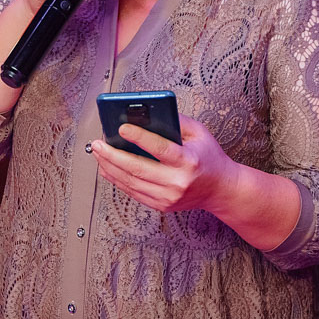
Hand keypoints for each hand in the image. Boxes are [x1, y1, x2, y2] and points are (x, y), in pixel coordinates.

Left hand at [90, 115, 235, 213]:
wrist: (220, 189)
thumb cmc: (208, 157)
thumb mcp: (200, 133)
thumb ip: (176, 121)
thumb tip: (148, 113)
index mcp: (189, 161)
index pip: (159, 149)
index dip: (138, 137)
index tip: (121, 128)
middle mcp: (178, 182)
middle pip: (138, 168)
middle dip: (113, 155)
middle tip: (97, 143)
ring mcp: (168, 197)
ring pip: (131, 182)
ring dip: (110, 167)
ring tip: (97, 153)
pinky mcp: (161, 205)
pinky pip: (133, 192)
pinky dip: (117, 179)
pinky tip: (107, 168)